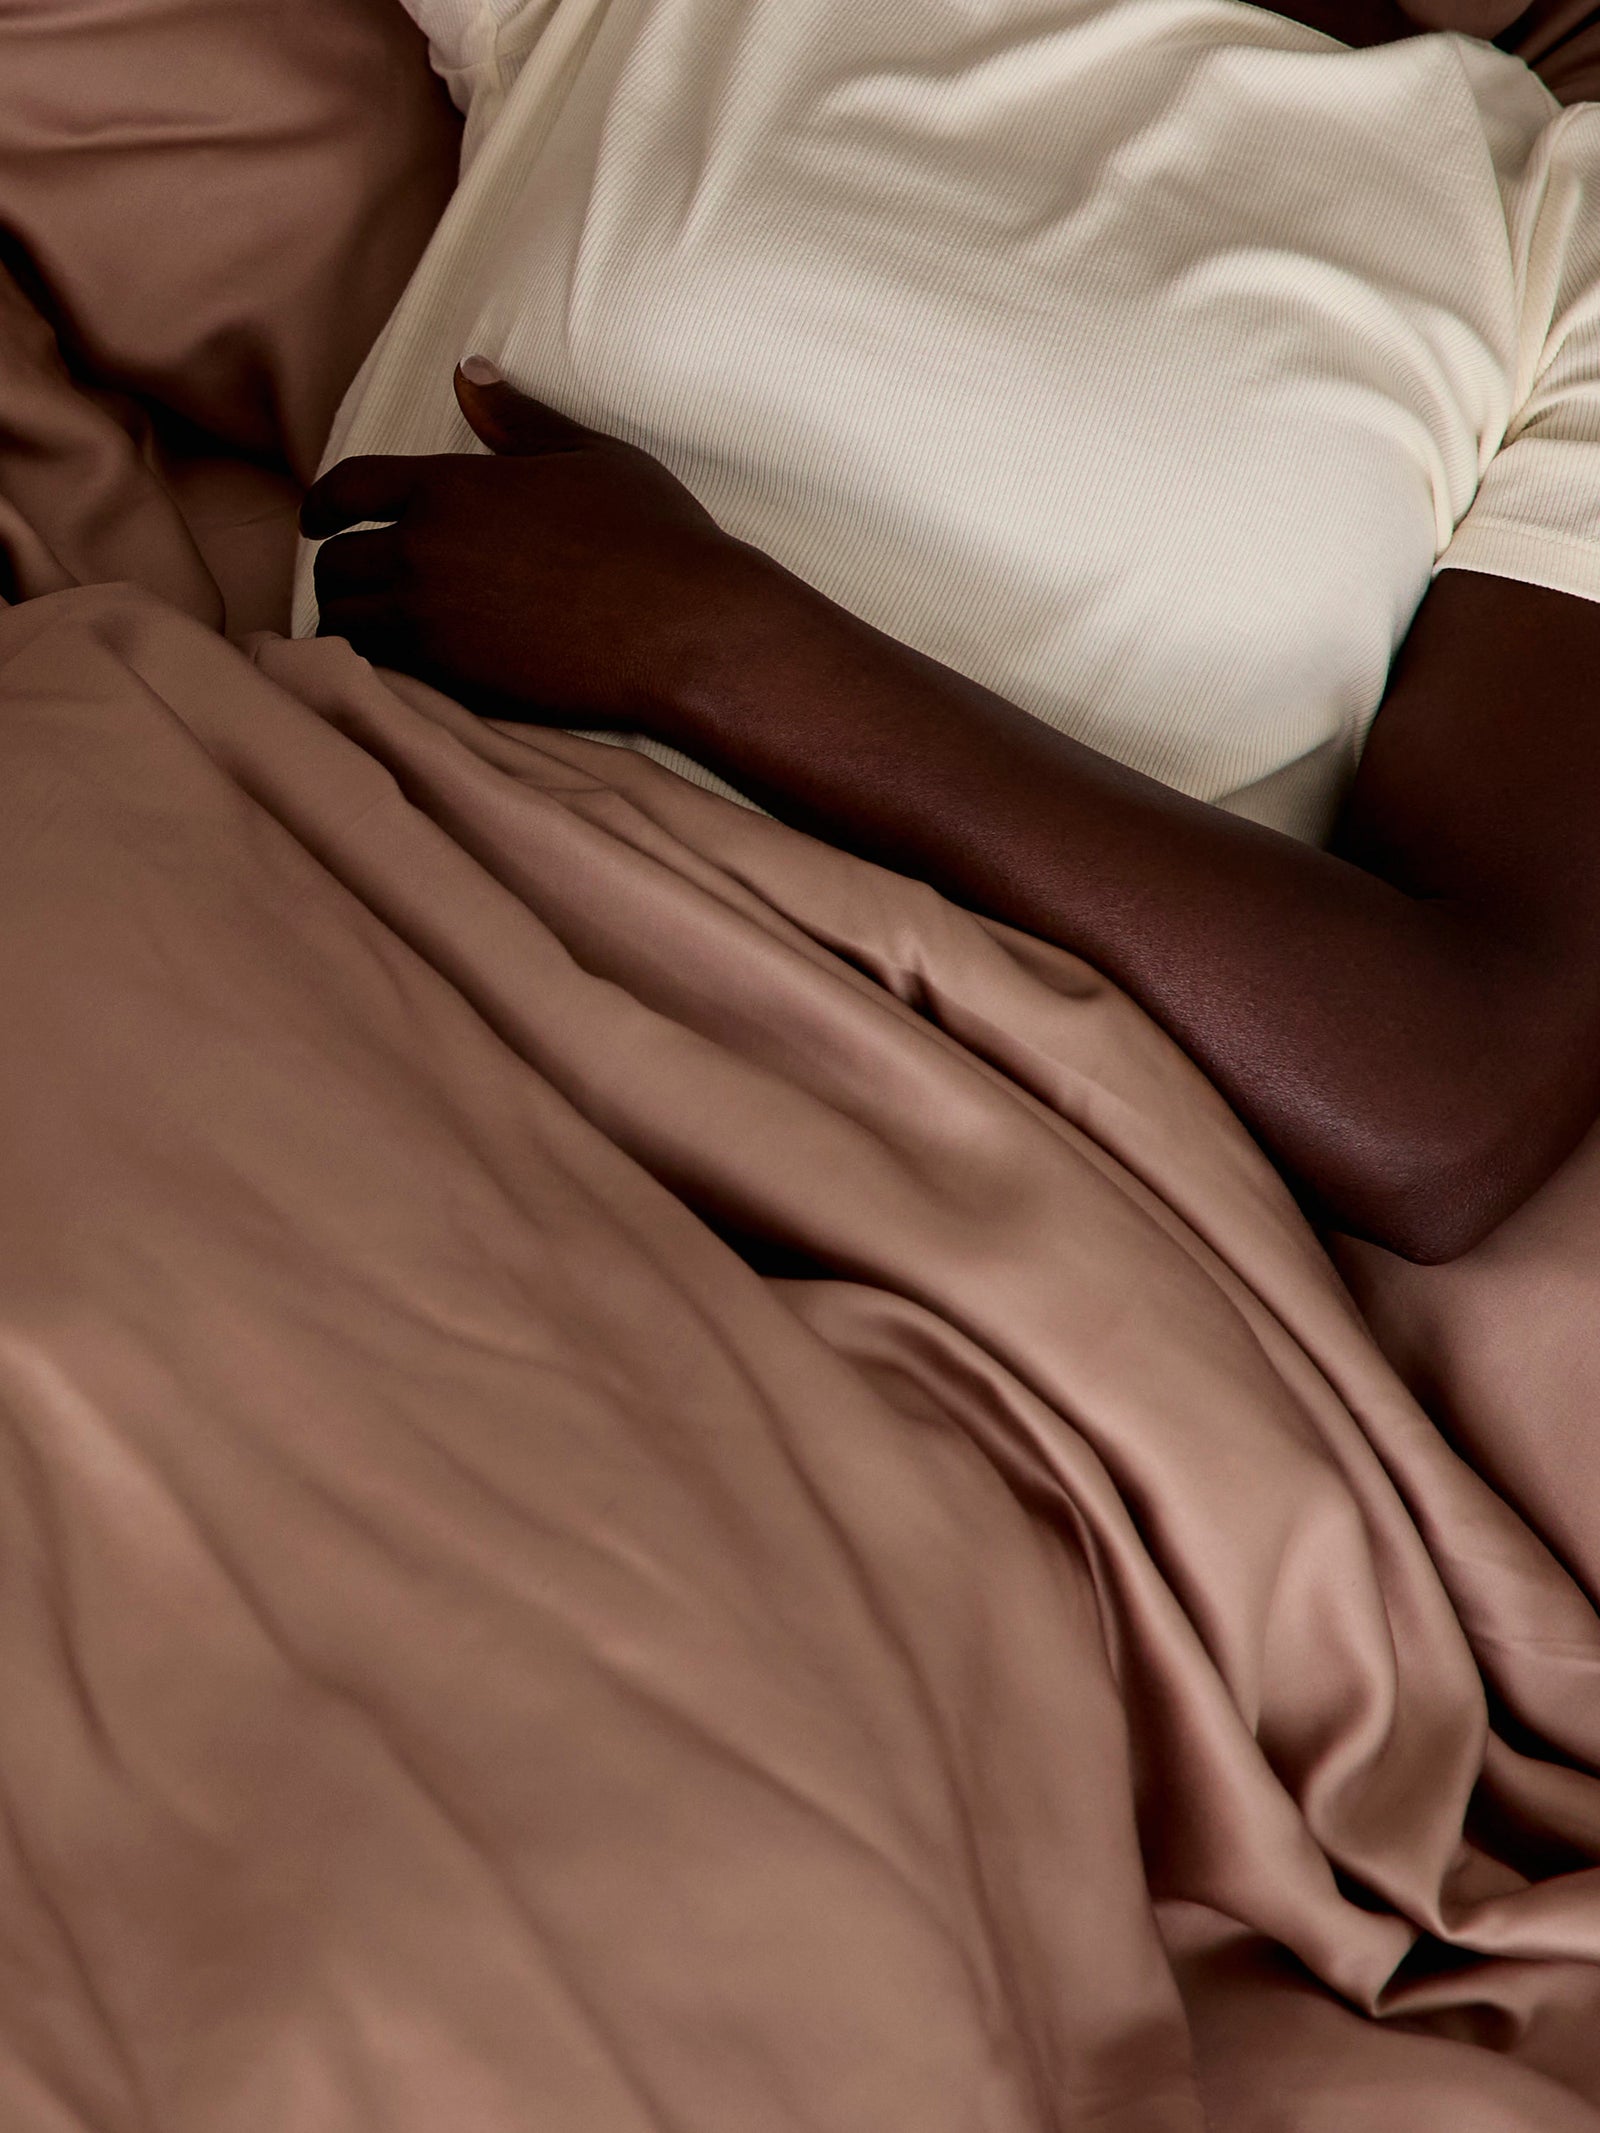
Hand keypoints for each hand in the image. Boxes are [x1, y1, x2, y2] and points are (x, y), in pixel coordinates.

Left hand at [299, 360, 756, 728]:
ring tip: (364, 628)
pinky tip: (396, 665)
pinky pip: (381, 671)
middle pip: (334, 563)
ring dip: (348, 623)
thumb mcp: (588, 457)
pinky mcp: (453, 681)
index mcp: (450, 487)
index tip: (316, 521)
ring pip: (346, 624)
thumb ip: (517, 419)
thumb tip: (470, 370)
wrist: (682, 631)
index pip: (348, 488)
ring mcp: (433, 621)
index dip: (322, 505)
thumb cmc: (651, 539)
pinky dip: (376, 665)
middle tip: (347, 583)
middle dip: (333, 570)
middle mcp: (426, 551)